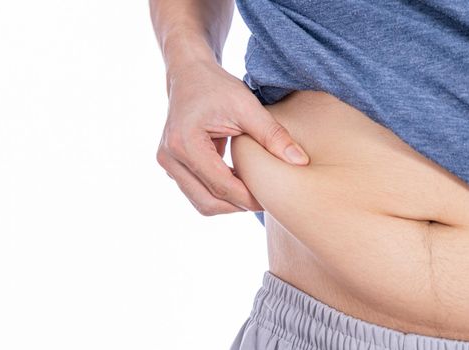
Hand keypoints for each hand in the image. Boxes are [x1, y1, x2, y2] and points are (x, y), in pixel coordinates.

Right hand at [156, 59, 309, 215]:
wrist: (189, 75)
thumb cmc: (217, 87)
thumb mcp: (247, 106)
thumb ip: (273, 135)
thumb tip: (300, 162)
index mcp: (185, 143)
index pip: (221, 186)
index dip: (249, 198)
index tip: (273, 199)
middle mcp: (170, 157)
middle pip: (207, 202)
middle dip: (239, 206)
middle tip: (265, 200)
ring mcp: (167, 163)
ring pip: (201, 202)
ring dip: (228, 203)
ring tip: (254, 191)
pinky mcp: (172, 165)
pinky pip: (197, 192)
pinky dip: (219, 194)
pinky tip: (240, 182)